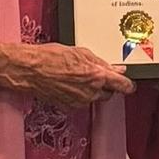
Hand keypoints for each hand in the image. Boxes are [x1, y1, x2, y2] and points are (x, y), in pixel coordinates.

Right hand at [6, 42, 134, 105]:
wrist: (30, 70)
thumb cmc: (51, 57)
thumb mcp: (80, 52)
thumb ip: (101, 63)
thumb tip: (117, 69)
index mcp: (97, 76)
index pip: (123, 86)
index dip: (127, 85)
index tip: (128, 84)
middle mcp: (91, 92)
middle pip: (109, 93)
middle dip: (106, 85)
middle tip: (95, 73)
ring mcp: (80, 101)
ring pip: (95, 97)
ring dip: (92, 89)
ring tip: (77, 76)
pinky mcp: (70, 106)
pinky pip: (82, 101)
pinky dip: (80, 94)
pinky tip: (69, 83)